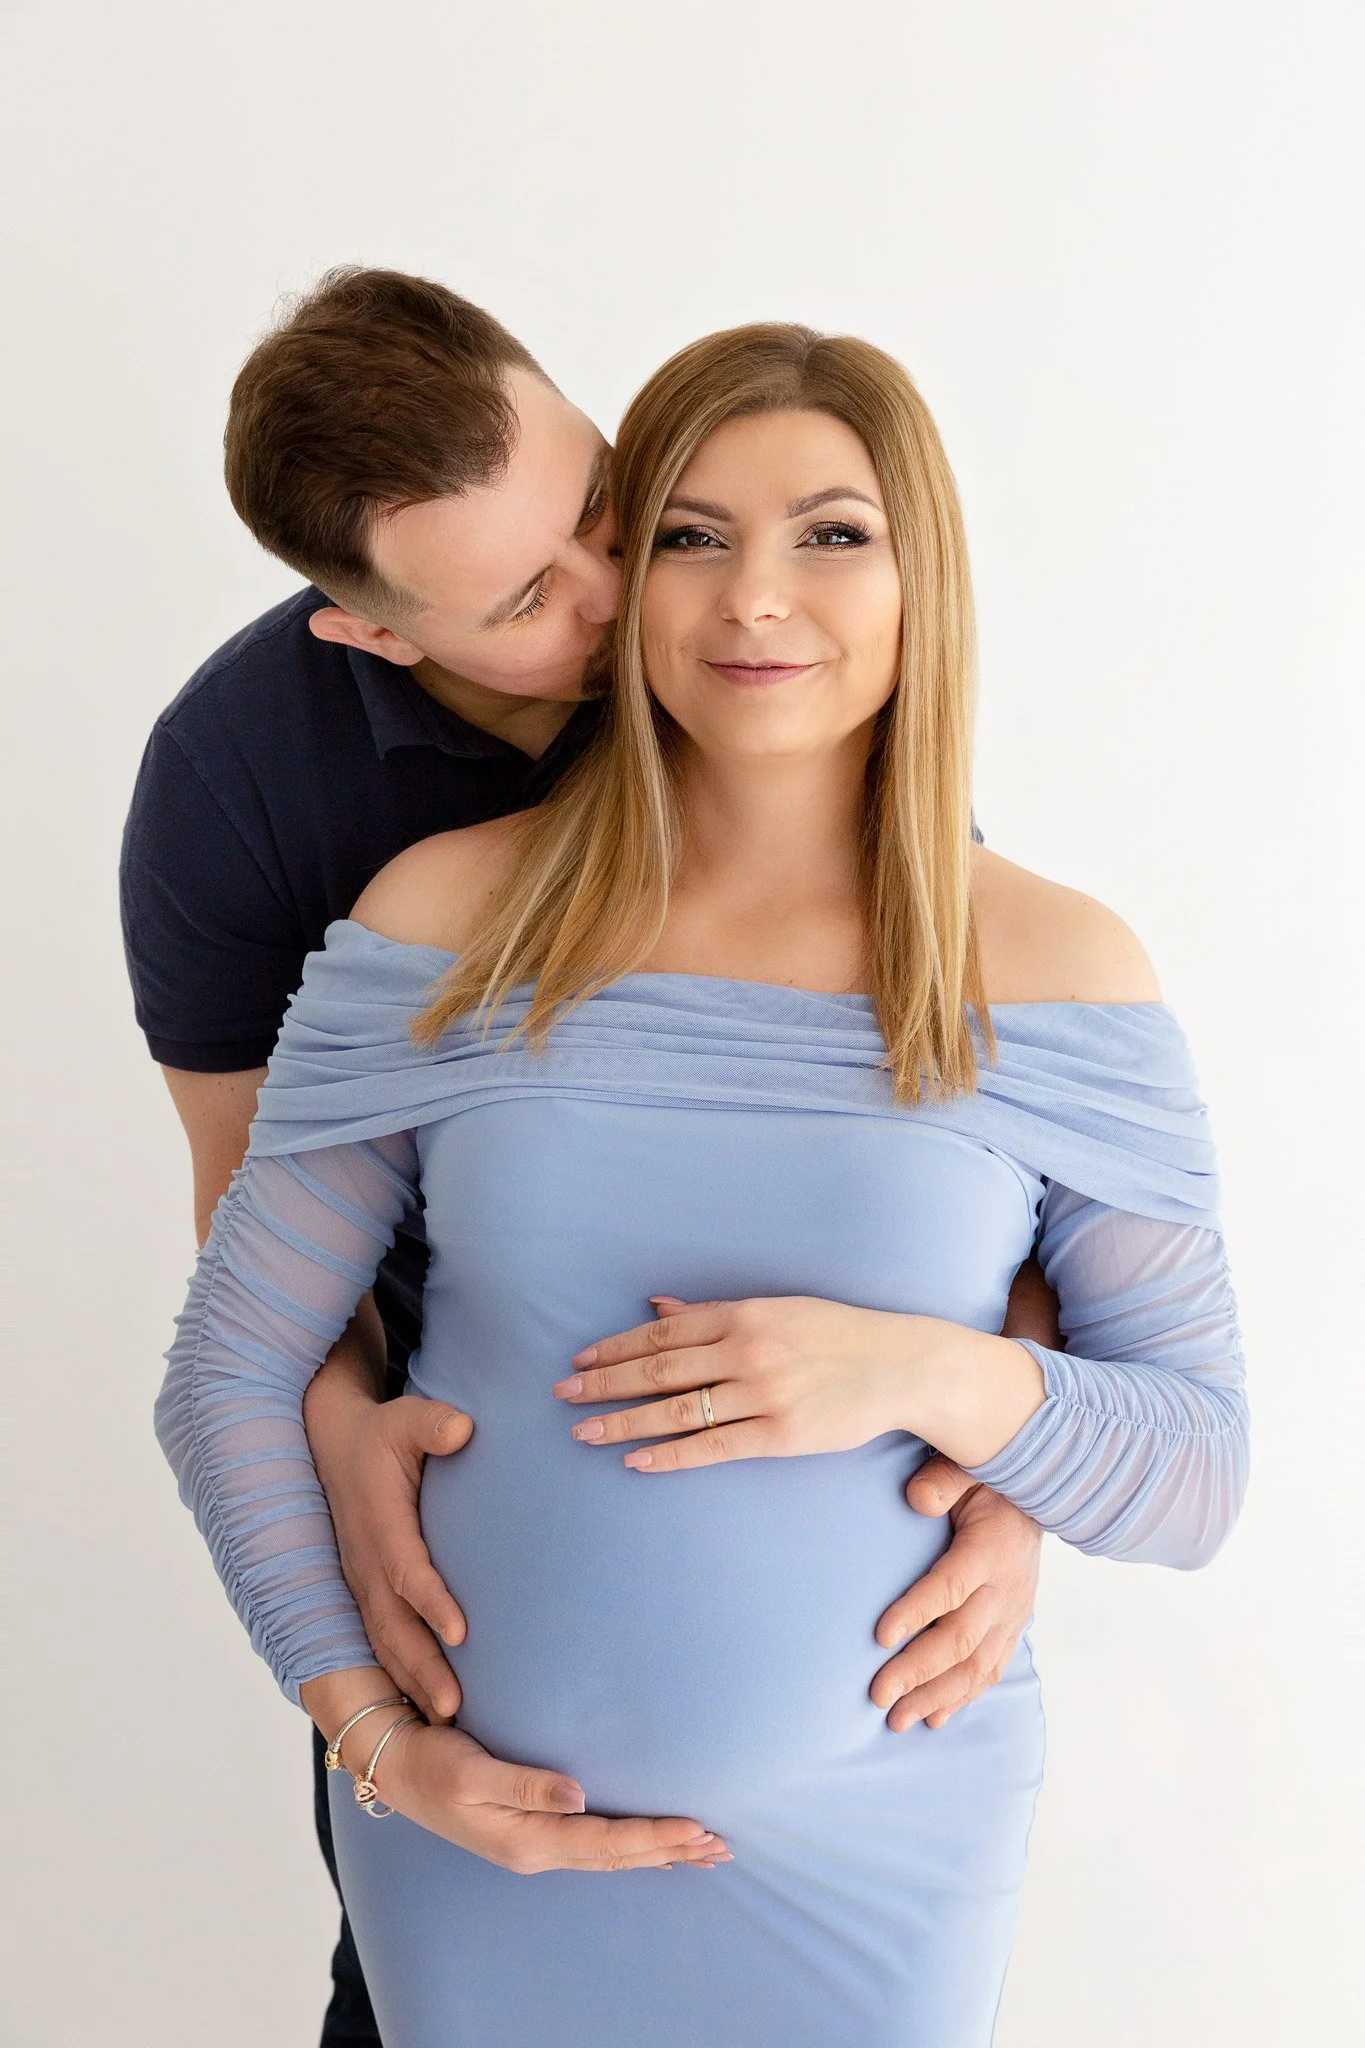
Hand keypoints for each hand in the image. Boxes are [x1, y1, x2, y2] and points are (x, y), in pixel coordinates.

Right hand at [304, 1364, 472, 1721]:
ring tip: (449, 1724)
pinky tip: (430, 1712)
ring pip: (386, 1643)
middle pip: (394, 1626)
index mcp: (380, 1525)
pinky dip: (403, 1678)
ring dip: (413, 1684)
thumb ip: (433, 1423)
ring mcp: (363, 1583)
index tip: (462, 1633)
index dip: (433, 1602)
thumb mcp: (404, 1419)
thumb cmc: (380, 1435)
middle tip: (455, 1709)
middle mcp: (367, 1564)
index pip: (407, 1570)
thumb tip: (463, 1428)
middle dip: (422, 1669)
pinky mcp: (368, 1594)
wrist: (332, 1444)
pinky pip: (384, 1642)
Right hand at [305, 1675, 731, 1875]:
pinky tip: (646, 1844)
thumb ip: (526, 1784)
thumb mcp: (472, 1771)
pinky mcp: (530, 1828)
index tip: (699, 1828)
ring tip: (700, 1849)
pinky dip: (629, 1844)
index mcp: (528, 1839)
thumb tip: (578, 1796)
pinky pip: (594, 1843)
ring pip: (610, 1853)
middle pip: (618, 1855)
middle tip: (722, 1846)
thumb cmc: (430, 1761)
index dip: (656, 1836)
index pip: (608, 1842)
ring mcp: (534, 1842)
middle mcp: (537, 1848)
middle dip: (670, 1850)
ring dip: (656, 1851)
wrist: (393, 1765)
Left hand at [553, 1293, 1042, 1472]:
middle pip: (658, 1368)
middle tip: (562, 1396)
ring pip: (676, 1409)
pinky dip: (670, 1455)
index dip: (616, 1347)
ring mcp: (762, 1394)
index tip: (579, 1361)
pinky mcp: (780, 1435)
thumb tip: (658, 1306)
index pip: (662, 1332)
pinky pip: (712, 1448)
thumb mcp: (775, 1309)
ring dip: (623, 1421)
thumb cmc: (835, 1333)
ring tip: (583, 1431)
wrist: (901, 1365)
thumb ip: (715, 1312)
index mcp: (743, 1313)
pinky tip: (636, 1462)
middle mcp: (747, 1350)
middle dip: (604, 1383)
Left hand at [870, 1456, 1042, 1731]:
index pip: (951, 1586)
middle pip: (961, 1639)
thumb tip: (916, 1499)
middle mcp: (1005, 1590)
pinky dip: (962, 1698)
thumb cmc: (989, 1482)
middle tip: (877, 1695)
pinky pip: (990, 1671)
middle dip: (917, 1670)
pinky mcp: (1012, 1629)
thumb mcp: (969, 1466)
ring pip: (976, 1666)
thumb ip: (943, 1479)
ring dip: (935, 1696)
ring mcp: (1012, 1615)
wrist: (1037, 1500)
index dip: (917, 1612)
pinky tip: (933, 1718)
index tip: (879, 1636)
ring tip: (896, 1720)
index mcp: (991, 1549)